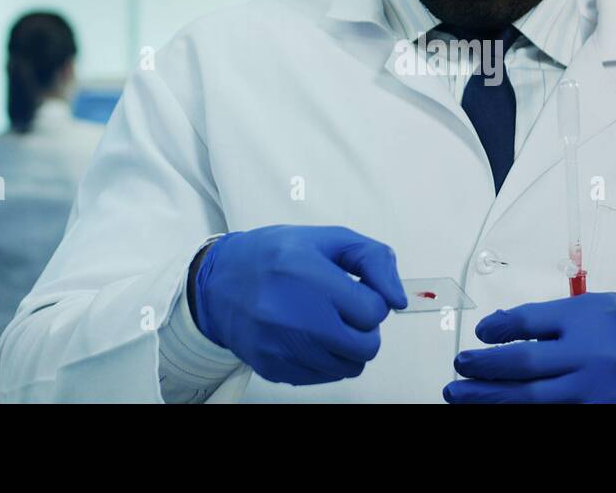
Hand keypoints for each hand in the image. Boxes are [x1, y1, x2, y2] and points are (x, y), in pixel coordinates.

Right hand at [192, 224, 406, 384]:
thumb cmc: (274, 257)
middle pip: (366, 346)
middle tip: (345, 310)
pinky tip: (307, 335)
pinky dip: (325, 359)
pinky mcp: (273, 368)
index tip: (355, 291)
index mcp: (306, 272)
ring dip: (347, 346)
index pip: (373, 311)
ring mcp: (279, 346)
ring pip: (349, 366)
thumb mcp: (328, 239)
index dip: (372, 300)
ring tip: (325, 321)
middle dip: (364, 328)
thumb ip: (373, 260)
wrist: (217, 283)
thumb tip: (397, 299)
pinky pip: (324, 377)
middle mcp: (290, 313)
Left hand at [443, 292, 615, 402]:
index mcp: (589, 321)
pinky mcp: (592, 414)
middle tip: (460, 366)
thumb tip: (503, 323)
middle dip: (482, 366)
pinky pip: (547, 415)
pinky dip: (519, 413)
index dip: (496, 328)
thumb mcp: (603, 306)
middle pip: (521, 362)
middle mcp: (588, 357)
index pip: (528, 321)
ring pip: (528, 397)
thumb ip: (556, 312)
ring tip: (460, 394)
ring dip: (488, 397)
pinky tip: (496, 410)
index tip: (481, 333)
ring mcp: (590, 392)